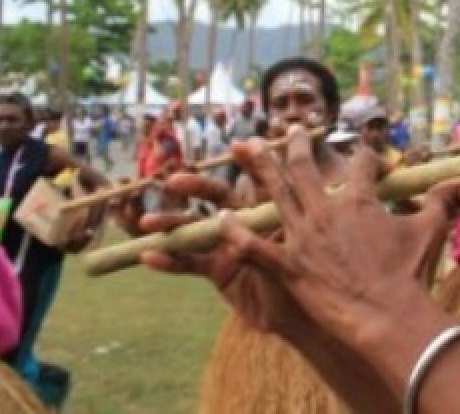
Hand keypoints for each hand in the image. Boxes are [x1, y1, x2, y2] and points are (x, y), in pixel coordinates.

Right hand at [138, 171, 308, 335]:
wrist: (304, 315)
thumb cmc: (313, 274)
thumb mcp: (305, 238)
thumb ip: (296, 211)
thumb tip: (305, 177)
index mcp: (267, 209)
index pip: (256, 179)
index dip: (249, 162)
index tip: (239, 145)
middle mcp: (244, 222)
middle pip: (216, 198)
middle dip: (195, 188)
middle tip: (173, 182)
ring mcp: (228, 246)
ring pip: (196, 230)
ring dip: (171, 225)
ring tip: (146, 222)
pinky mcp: (218, 272)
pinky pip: (191, 264)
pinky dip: (170, 261)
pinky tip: (149, 257)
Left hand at [211, 126, 459, 348]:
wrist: (387, 313)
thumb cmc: (409, 272)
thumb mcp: (429, 230)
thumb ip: (444, 200)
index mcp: (358, 200)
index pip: (359, 165)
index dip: (364, 158)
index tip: (365, 159)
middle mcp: (326, 211)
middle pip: (304, 168)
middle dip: (293, 145)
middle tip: (288, 130)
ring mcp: (303, 237)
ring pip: (274, 195)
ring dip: (258, 170)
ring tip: (243, 148)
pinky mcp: (288, 266)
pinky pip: (254, 248)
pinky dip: (235, 235)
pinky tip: (219, 220)